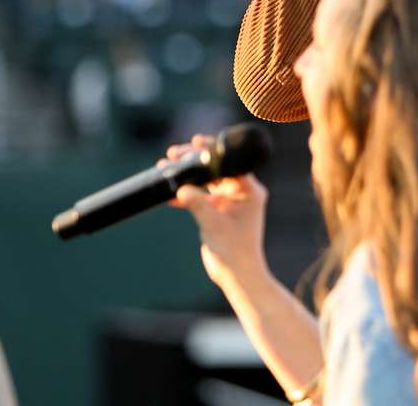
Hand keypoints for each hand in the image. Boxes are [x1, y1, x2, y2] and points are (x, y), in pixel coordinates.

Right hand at [164, 136, 269, 288]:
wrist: (236, 275)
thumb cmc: (234, 251)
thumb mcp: (214, 225)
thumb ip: (198, 204)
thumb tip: (181, 189)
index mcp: (250, 191)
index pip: (231, 162)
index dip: (212, 150)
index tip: (195, 142)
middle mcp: (242, 192)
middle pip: (217, 168)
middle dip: (195, 162)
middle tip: (174, 154)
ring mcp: (230, 201)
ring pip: (207, 181)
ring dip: (188, 177)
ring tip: (167, 167)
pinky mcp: (219, 211)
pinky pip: (202, 196)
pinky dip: (187, 194)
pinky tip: (170, 195)